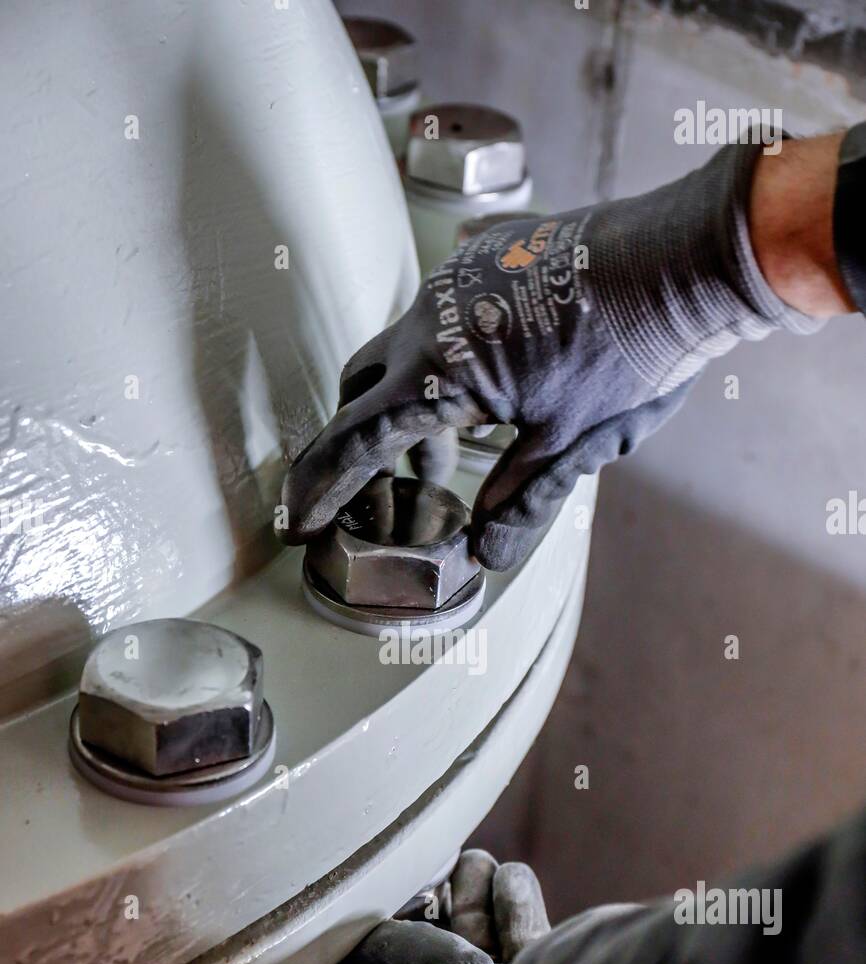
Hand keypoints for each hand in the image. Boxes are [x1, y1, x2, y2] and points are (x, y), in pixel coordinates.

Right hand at [280, 140, 817, 569]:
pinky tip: (487, 395)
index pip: (354, 439)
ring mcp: (455, 278)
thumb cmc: (633, 348)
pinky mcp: (487, 258)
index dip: (321, 486)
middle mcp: (430, 316)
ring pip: (402, 353)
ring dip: (410, 409)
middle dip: (365, 447)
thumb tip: (486, 555)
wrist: (686, 255)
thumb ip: (519, 502)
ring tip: (448, 458)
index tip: (298, 521)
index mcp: (438, 370)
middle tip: (388, 496)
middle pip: (362, 390)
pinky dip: (441, 368)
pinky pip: (438, 319)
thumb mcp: (572, 443)